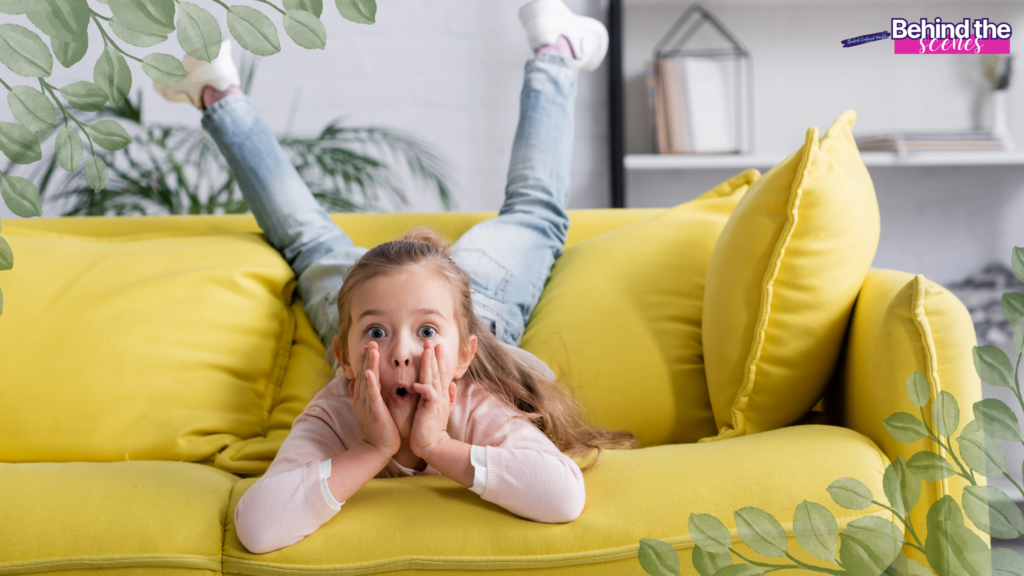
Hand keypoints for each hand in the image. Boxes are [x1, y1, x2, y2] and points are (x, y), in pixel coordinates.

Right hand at [349, 341, 400, 457]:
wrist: (378, 449)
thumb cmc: (376, 429)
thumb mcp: (366, 409)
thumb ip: (360, 395)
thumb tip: (351, 383)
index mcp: (362, 397)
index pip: (363, 374)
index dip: (364, 360)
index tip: (368, 346)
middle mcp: (362, 398)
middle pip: (363, 373)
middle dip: (367, 357)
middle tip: (371, 340)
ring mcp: (367, 404)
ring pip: (367, 380)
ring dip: (369, 363)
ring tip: (371, 348)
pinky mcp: (374, 411)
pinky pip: (372, 394)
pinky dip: (370, 382)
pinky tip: (370, 371)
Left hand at [410, 341, 456, 458]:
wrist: (433, 445)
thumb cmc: (432, 428)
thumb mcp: (442, 410)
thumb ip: (449, 396)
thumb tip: (453, 384)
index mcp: (441, 394)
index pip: (441, 373)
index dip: (438, 359)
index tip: (435, 346)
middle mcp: (441, 395)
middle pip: (439, 371)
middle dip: (435, 355)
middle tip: (431, 340)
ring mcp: (437, 401)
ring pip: (434, 378)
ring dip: (430, 364)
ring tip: (427, 350)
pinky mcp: (431, 408)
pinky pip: (428, 395)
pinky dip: (424, 388)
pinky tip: (417, 383)